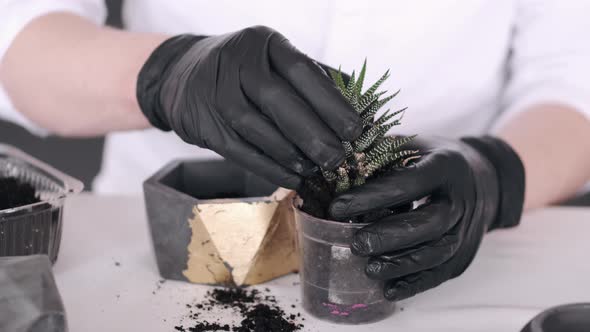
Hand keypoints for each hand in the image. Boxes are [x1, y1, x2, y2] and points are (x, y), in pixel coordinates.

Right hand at [136, 26, 361, 188]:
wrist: (182, 74)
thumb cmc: (244, 69)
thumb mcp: (275, 60)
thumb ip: (315, 78)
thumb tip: (363, 105)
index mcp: (264, 43)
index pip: (302, 71)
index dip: (331, 103)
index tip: (355, 129)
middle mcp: (238, 64)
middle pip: (278, 100)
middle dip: (313, 133)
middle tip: (338, 157)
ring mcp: (217, 94)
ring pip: (256, 128)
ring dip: (291, 153)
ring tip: (317, 169)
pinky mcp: (204, 124)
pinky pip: (240, 150)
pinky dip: (268, 167)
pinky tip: (291, 176)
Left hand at [328, 136, 524, 300]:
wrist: (483, 178)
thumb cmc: (434, 160)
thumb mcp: (412, 146)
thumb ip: (380, 155)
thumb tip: (337, 166)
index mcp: (445, 166)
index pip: (407, 184)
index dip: (371, 197)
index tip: (337, 207)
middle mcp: (461, 199)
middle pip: (429, 223)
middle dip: (390, 236)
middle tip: (356, 244)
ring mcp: (467, 229)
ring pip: (436, 253)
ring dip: (401, 265)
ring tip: (369, 268)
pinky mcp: (465, 254)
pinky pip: (440, 273)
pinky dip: (415, 284)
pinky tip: (389, 290)